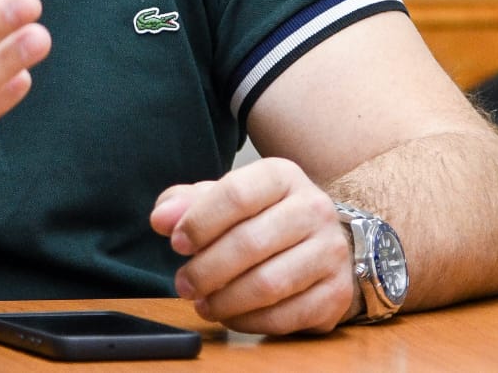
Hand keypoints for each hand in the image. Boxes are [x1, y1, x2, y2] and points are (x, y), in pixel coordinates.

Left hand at [149, 158, 354, 334]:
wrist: (322, 241)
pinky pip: (287, 315)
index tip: (175, 244)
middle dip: (207, 270)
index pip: (237, 195)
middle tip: (183, 284)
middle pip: (250, 243)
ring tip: (202, 303)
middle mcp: (314, 209)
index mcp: (282, 176)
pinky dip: (250, 321)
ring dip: (226, 300)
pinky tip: (230, 315)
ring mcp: (331, 252)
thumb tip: (161, 219)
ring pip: (270, 283)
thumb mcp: (226, 198)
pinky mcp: (337, 292)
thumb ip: (188, 203)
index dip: (200, 222)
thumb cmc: (263, 216)